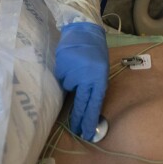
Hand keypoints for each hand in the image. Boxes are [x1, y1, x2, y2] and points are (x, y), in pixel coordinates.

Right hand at [55, 21, 107, 139]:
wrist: (83, 30)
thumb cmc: (95, 51)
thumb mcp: (101, 69)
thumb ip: (95, 85)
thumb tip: (89, 105)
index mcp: (99, 79)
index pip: (94, 104)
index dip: (90, 119)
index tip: (87, 132)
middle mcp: (86, 78)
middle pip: (81, 103)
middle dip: (78, 118)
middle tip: (76, 130)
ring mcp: (72, 72)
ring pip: (69, 87)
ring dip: (71, 82)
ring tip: (76, 67)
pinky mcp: (61, 66)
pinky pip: (61, 77)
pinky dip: (64, 73)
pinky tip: (70, 63)